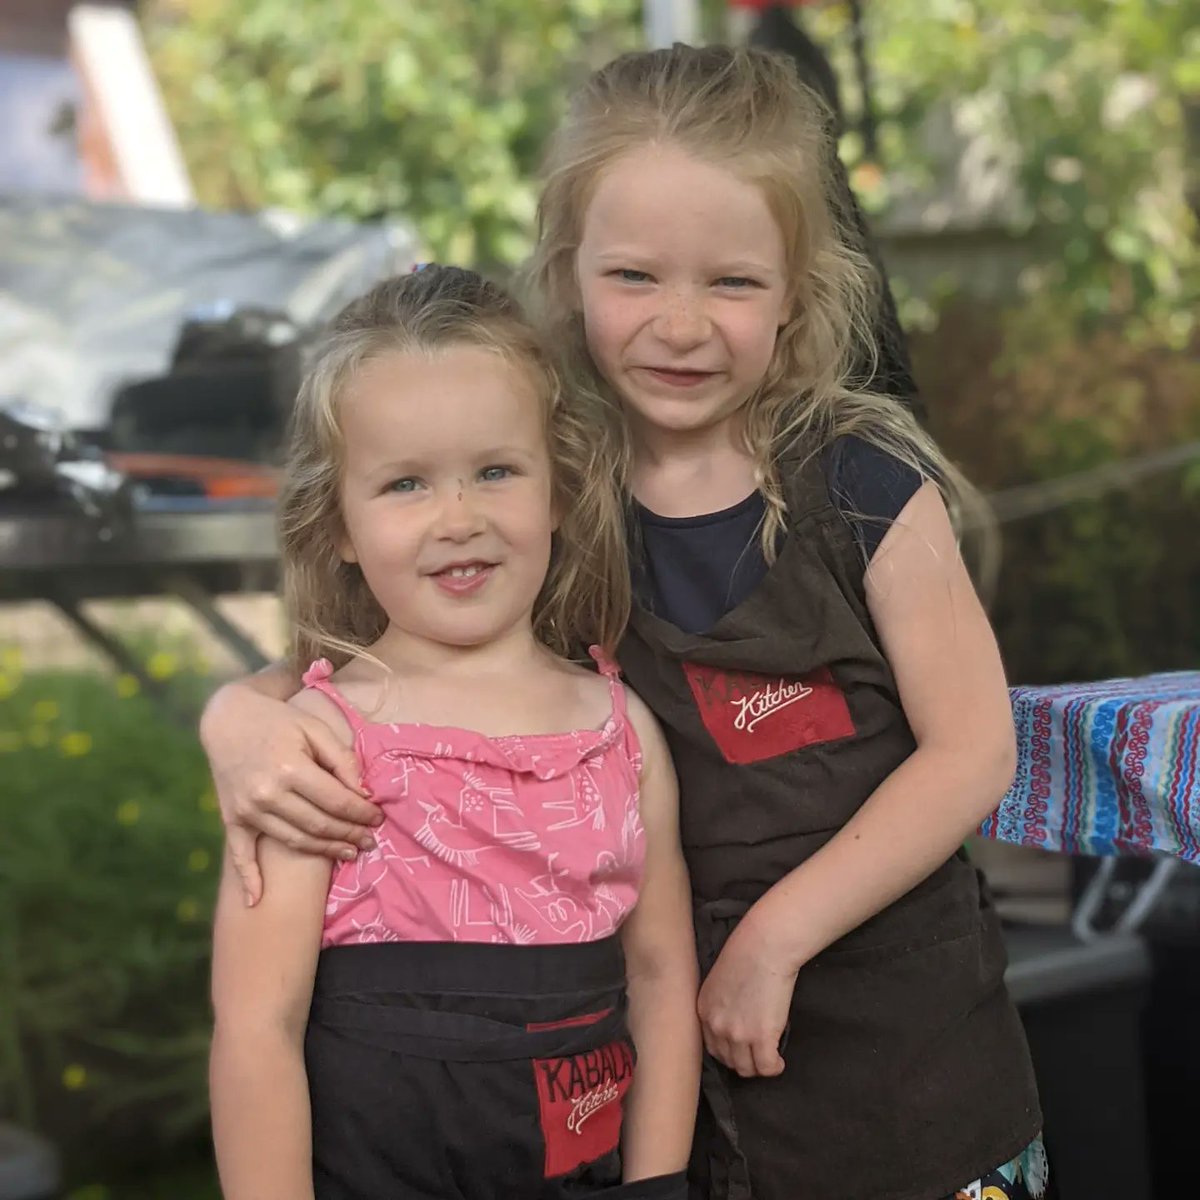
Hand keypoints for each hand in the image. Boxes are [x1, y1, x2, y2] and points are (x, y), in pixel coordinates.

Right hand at [200, 682, 379, 905]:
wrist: (228, 719)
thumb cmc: (279, 722)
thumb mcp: (315, 729)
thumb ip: (341, 760)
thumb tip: (363, 794)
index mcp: (290, 769)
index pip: (337, 801)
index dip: (361, 814)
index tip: (378, 818)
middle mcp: (267, 794)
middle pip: (319, 825)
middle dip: (349, 835)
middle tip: (370, 840)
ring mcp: (248, 810)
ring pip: (294, 841)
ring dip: (324, 852)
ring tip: (349, 852)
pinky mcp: (232, 818)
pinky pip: (240, 854)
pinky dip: (248, 879)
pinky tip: (256, 901)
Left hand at [697, 916, 796, 1078]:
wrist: (765, 945)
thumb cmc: (748, 951)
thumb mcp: (721, 979)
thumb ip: (722, 1003)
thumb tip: (735, 1017)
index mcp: (704, 1009)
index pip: (711, 1046)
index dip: (728, 1050)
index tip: (741, 1048)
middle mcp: (715, 1025)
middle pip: (727, 1060)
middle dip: (742, 1060)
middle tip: (757, 1054)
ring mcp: (737, 1034)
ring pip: (746, 1069)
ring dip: (758, 1066)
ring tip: (769, 1058)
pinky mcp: (761, 1038)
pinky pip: (767, 1067)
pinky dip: (775, 1067)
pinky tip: (779, 1060)